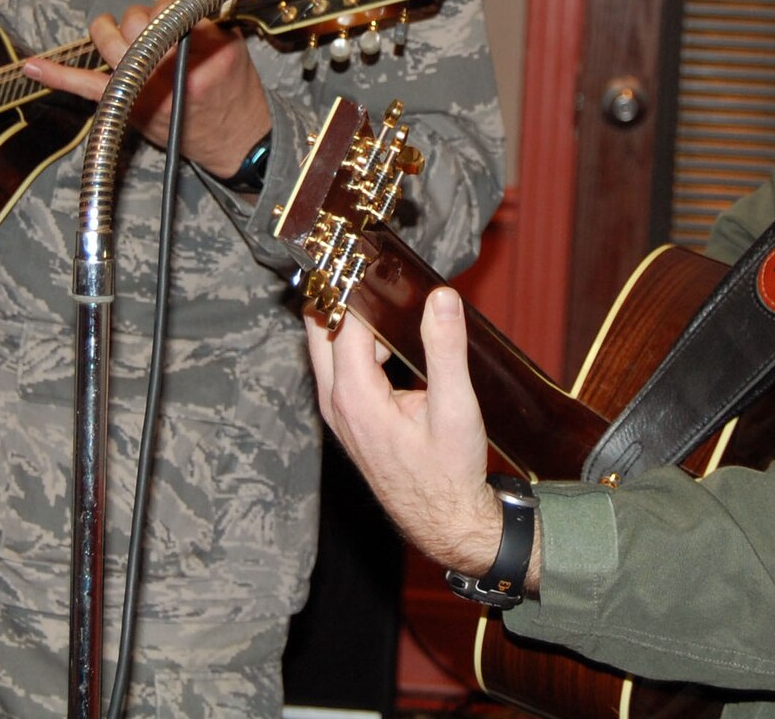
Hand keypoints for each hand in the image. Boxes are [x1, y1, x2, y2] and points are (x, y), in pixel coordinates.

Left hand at [20, 0, 270, 179]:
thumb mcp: (225, 33)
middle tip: (160, 29)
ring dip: (112, 31)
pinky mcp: (124, 106)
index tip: (178, 9)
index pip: (169, 7)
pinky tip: (34, 66)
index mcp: (197, 53)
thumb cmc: (231, 86)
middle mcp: (166, 73)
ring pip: (110, 40)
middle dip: (145, 16)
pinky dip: (58, 76)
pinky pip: (85, 88)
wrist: (233, 139)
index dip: (171, 4)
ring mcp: (141, 91)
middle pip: (136, 20)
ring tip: (123, 35)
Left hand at [306, 286, 530, 586]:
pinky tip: (386, 334)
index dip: (353, 285)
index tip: (364, 253)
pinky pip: (338, 366)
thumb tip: (441, 299)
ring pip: (326, 347)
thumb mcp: (456, 409)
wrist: (443, 520)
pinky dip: (354, 343)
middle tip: (363, 264)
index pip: (342, 323)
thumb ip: (445, 350)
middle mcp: (336, 402)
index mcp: (355, 397)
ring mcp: (337, 412)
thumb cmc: (450, 472)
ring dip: (347, 319)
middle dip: (337, 295)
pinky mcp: (347, 417)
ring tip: (379, 290)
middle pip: (318, 329)